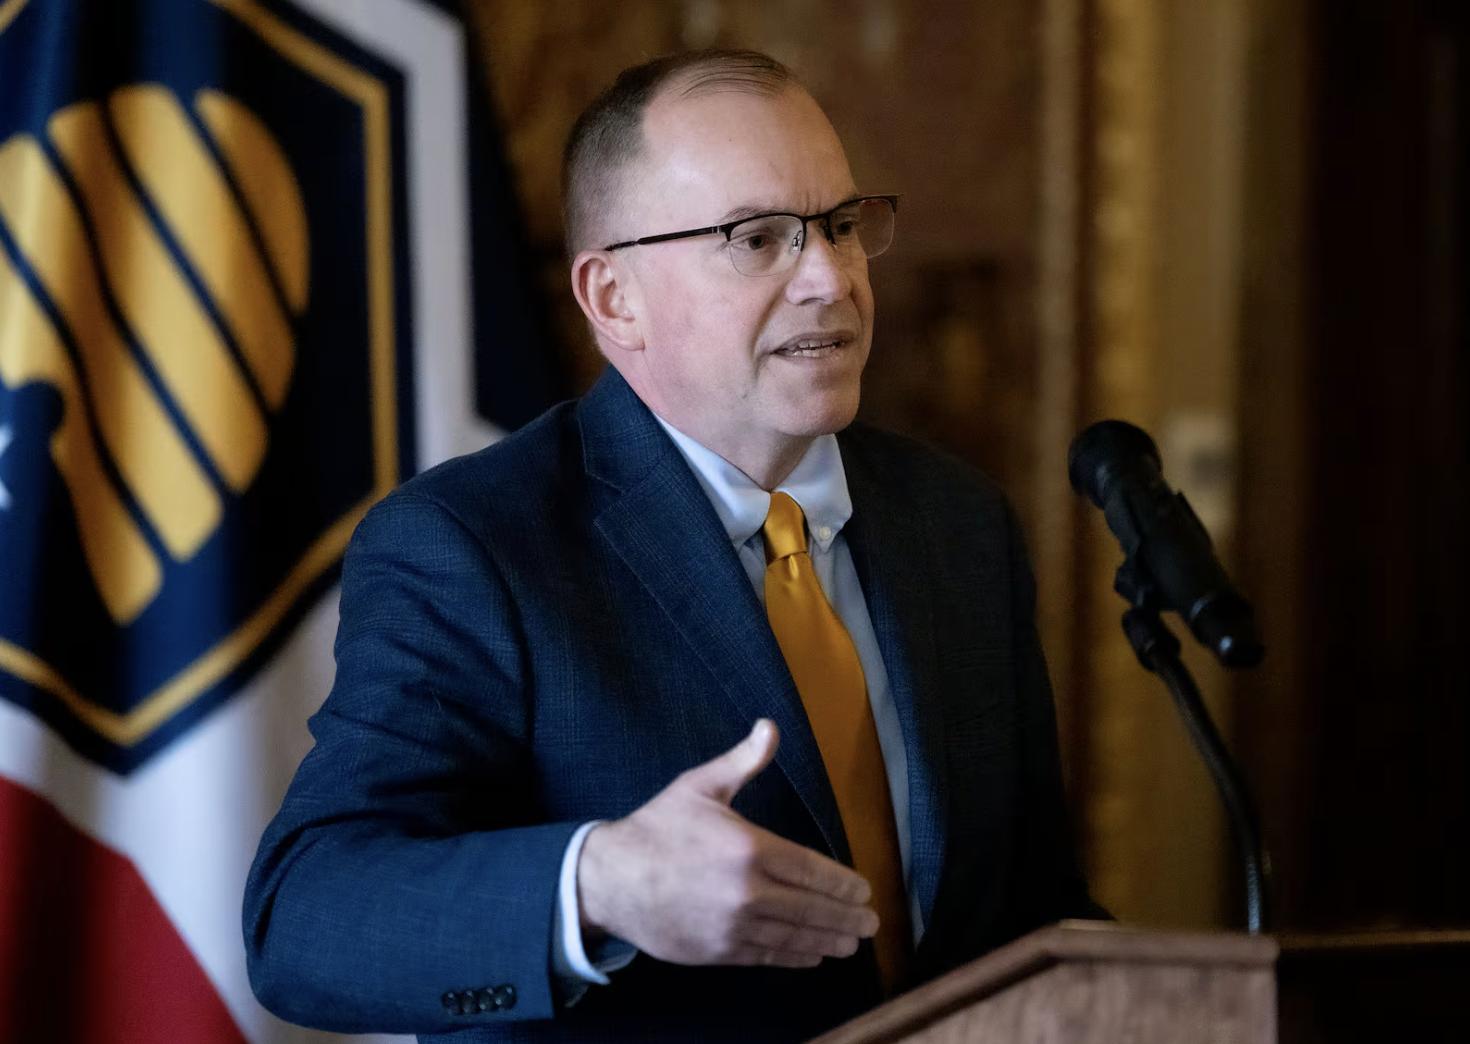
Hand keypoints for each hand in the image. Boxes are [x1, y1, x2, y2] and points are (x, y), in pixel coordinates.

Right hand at [577, 719, 878, 968]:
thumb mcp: (700, 786)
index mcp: (749, 849)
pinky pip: (768, 956)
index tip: (863, 891)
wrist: (611, 879)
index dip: (842, 884)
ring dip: (827, 941)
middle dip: (845, 917)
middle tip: (870, 923)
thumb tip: (770, 726)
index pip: (811, 870)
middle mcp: (747, 892)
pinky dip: (795, 957)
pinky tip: (813, 956)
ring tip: (850, 943)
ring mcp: (733, 926)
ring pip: (794, 937)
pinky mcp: (719, 951)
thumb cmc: (658, 828)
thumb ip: (743, 761)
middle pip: (811, 908)